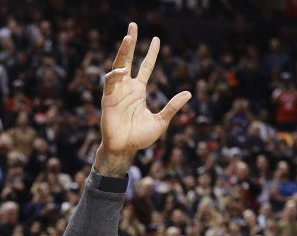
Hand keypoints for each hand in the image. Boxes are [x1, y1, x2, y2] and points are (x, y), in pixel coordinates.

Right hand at [95, 23, 190, 175]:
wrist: (125, 150)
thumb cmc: (140, 137)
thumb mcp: (161, 121)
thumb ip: (173, 107)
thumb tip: (189, 93)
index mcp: (139, 91)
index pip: (146, 67)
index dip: (151, 53)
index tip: (157, 39)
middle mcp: (127, 87)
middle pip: (129, 59)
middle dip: (131, 43)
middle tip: (133, 25)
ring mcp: (116, 91)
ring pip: (118, 65)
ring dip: (123, 51)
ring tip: (129, 38)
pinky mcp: (107, 99)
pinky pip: (110, 82)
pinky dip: (115, 74)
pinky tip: (123, 70)